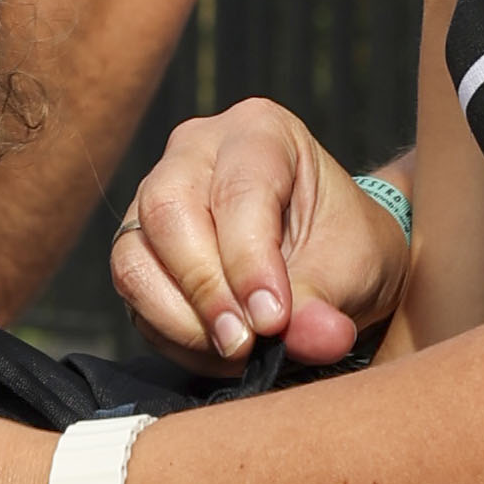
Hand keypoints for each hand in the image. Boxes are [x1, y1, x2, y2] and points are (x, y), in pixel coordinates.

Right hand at [111, 96, 408, 372]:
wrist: (330, 263)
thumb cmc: (343, 246)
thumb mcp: (352, 269)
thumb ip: (325, 303)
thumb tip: (310, 340)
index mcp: (259, 131)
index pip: (238, 191)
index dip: (250, 262)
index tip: (273, 320)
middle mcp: (195, 152)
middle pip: (168, 211)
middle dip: (205, 288)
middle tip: (244, 343)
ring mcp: (155, 198)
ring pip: (135, 257)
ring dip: (181, 319)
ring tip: (235, 351)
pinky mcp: (139, 250)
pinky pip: (131, 296)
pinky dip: (170, 334)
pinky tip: (215, 351)